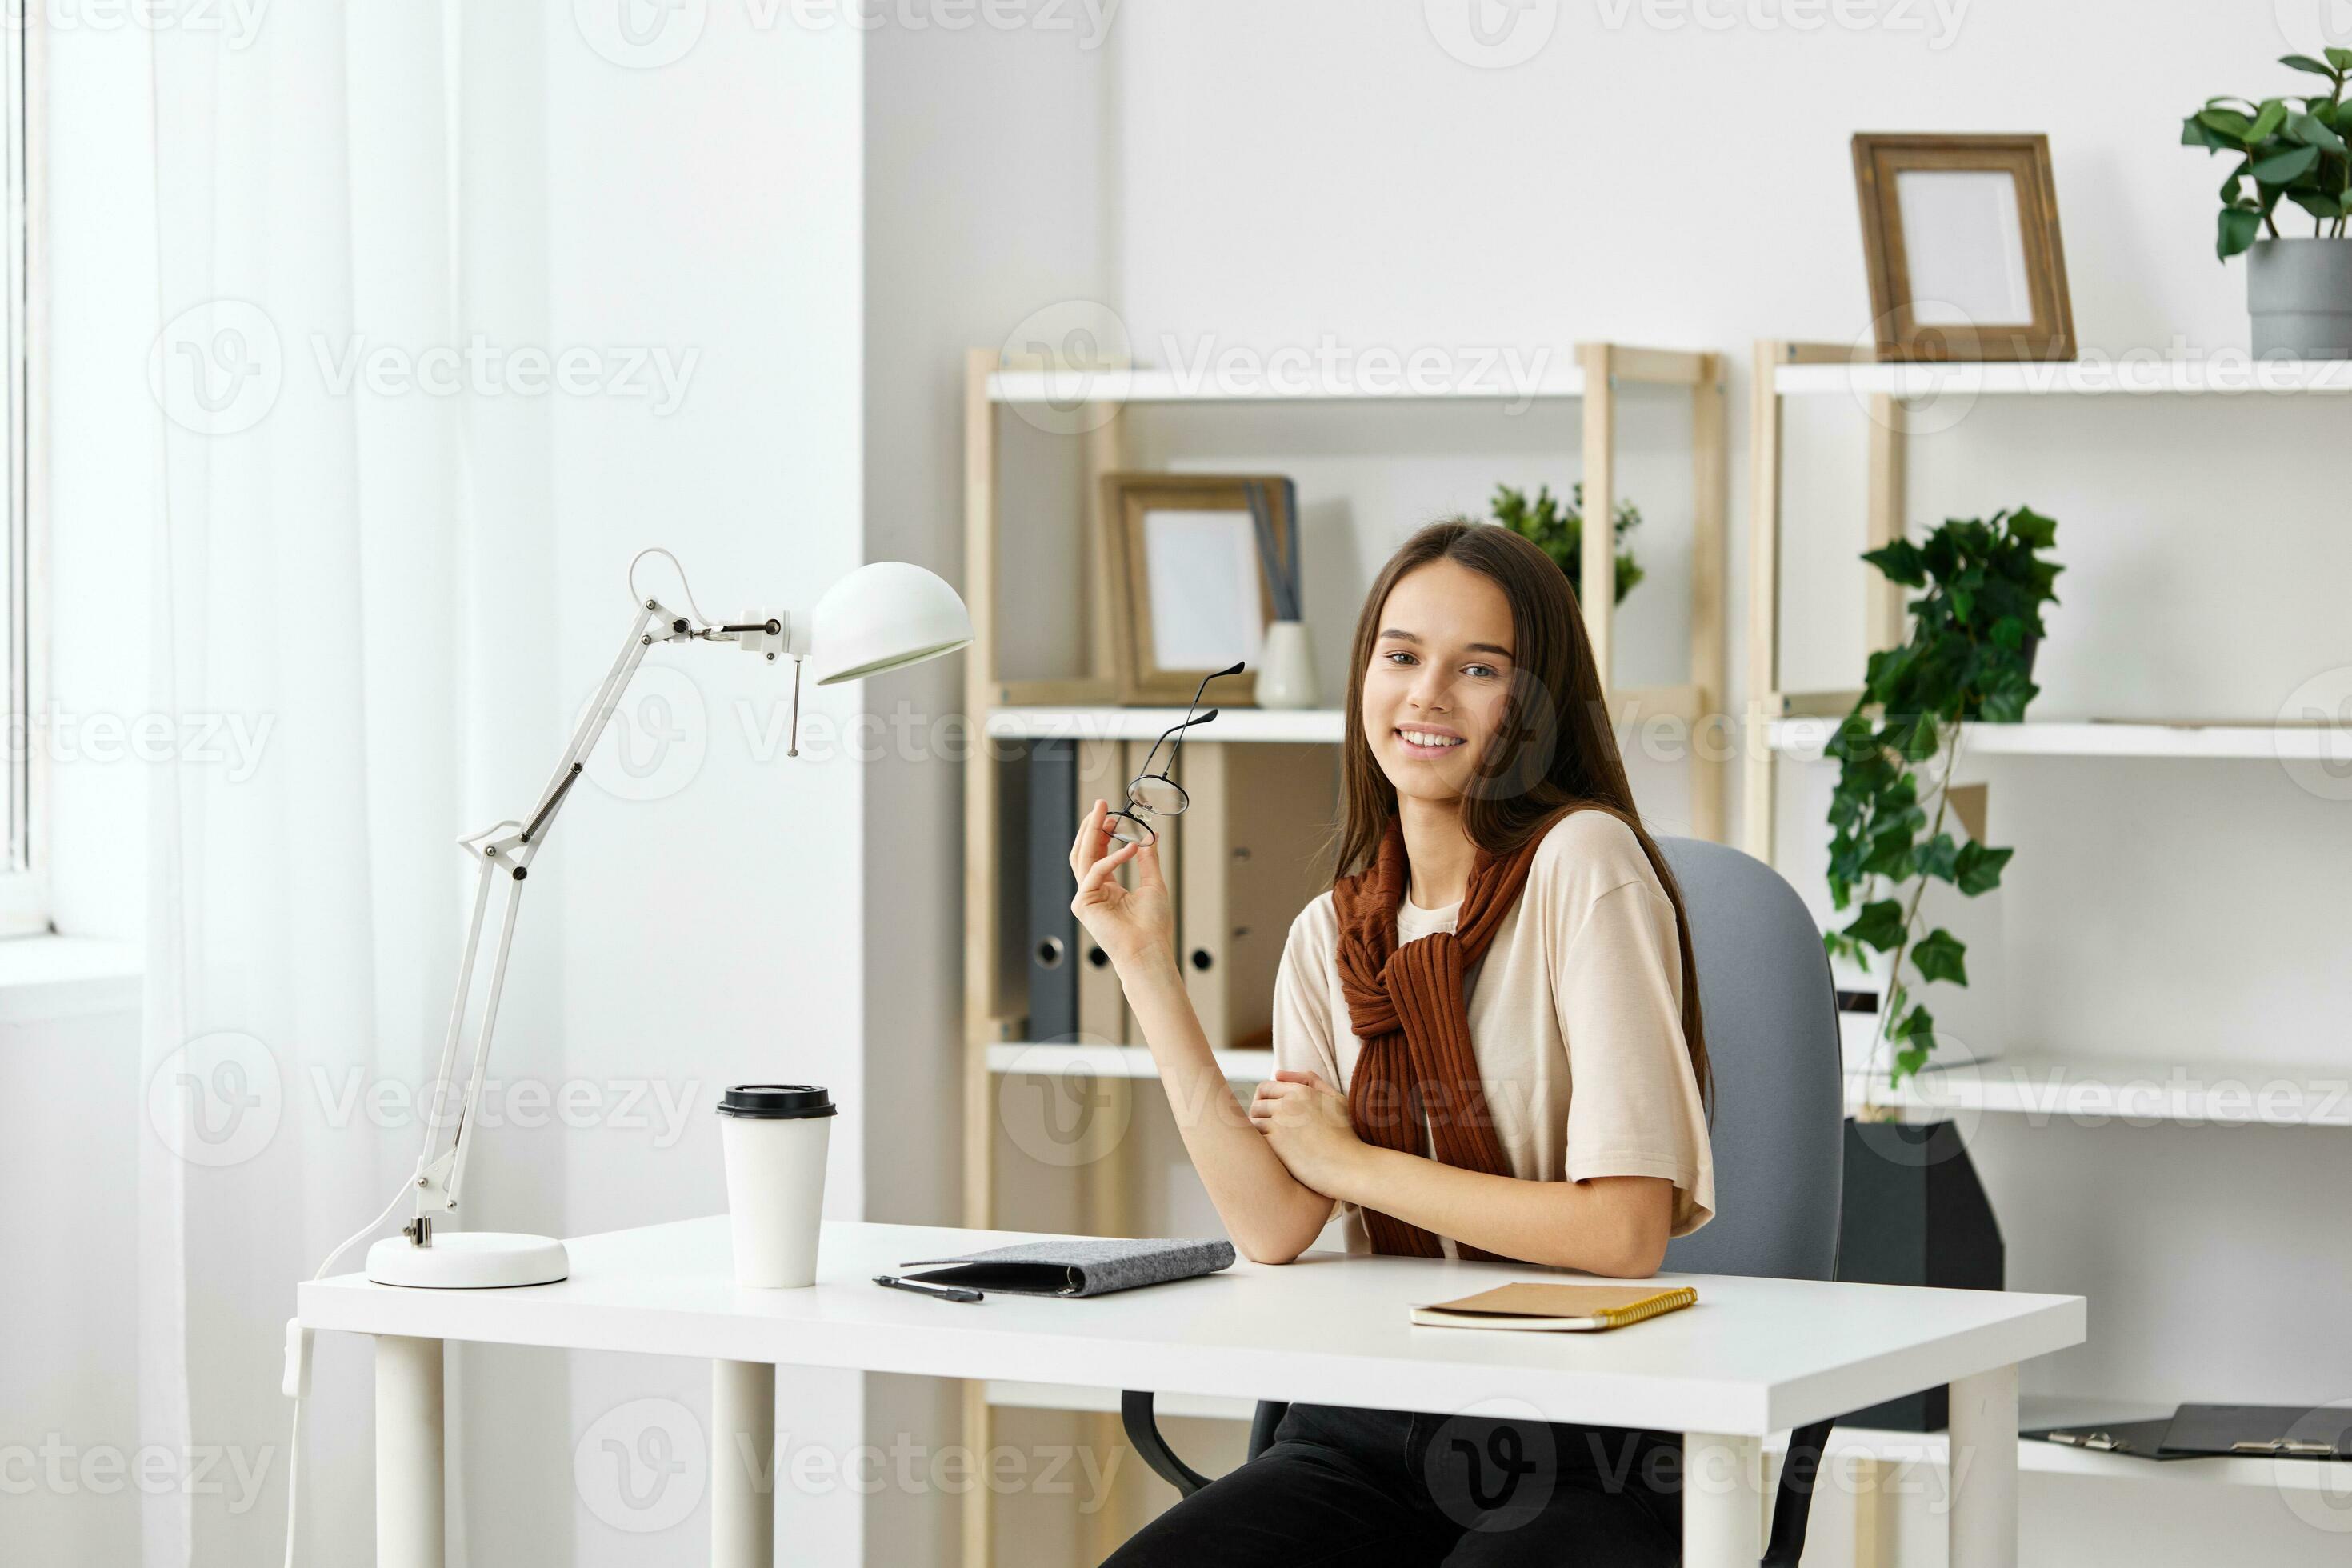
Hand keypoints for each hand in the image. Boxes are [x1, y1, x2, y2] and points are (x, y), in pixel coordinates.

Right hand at [1068, 799, 1175, 975]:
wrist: (1149, 949)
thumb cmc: (1153, 925)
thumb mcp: (1153, 883)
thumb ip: (1147, 858)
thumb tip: (1149, 834)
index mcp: (1107, 889)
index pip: (1098, 853)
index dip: (1103, 831)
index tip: (1112, 813)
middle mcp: (1093, 892)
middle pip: (1085, 851)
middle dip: (1092, 826)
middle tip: (1101, 804)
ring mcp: (1085, 898)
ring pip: (1082, 857)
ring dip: (1092, 831)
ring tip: (1104, 811)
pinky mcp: (1083, 904)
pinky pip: (1095, 871)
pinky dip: (1112, 857)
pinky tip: (1130, 847)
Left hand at [1249, 1069, 1366, 1197]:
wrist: (1350, 1166)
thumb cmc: (1346, 1135)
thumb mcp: (1335, 1100)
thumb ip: (1311, 1082)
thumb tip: (1278, 1072)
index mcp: (1301, 1090)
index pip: (1265, 1088)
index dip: (1264, 1102)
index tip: (1270, 1115)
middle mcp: (1288, 1102)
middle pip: (1256, 1105)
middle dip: (1259, 1117)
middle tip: (1267, 1132)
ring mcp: (1280, 1122)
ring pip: (1253, 1122)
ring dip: (1258, 1133)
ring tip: (1270, 1145)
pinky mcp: (1275, 1143)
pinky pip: (1255, 1139)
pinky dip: (1260, 1146)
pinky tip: (1272, 1156)